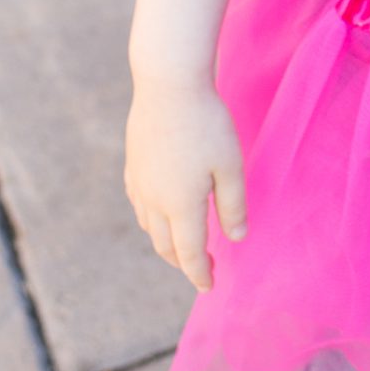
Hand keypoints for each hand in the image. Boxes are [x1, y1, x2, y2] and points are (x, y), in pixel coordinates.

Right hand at [124, 74, 247, 292]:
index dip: (200, 273)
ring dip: (166, 241)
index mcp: (181, 205)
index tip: (209, 286)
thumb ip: (232, 205)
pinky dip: (150, 218)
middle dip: (183, 262)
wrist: (168, 84)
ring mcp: (139, 182)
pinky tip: (158, 211)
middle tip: (200, 268)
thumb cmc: (207, 123)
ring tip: (182, 242)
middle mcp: (154, 200)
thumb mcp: (230, 165)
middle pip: (165, 245)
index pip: (190, 253)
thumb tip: (237, 237)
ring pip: (149, 226)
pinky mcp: (133, 164)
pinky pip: (138, 203)